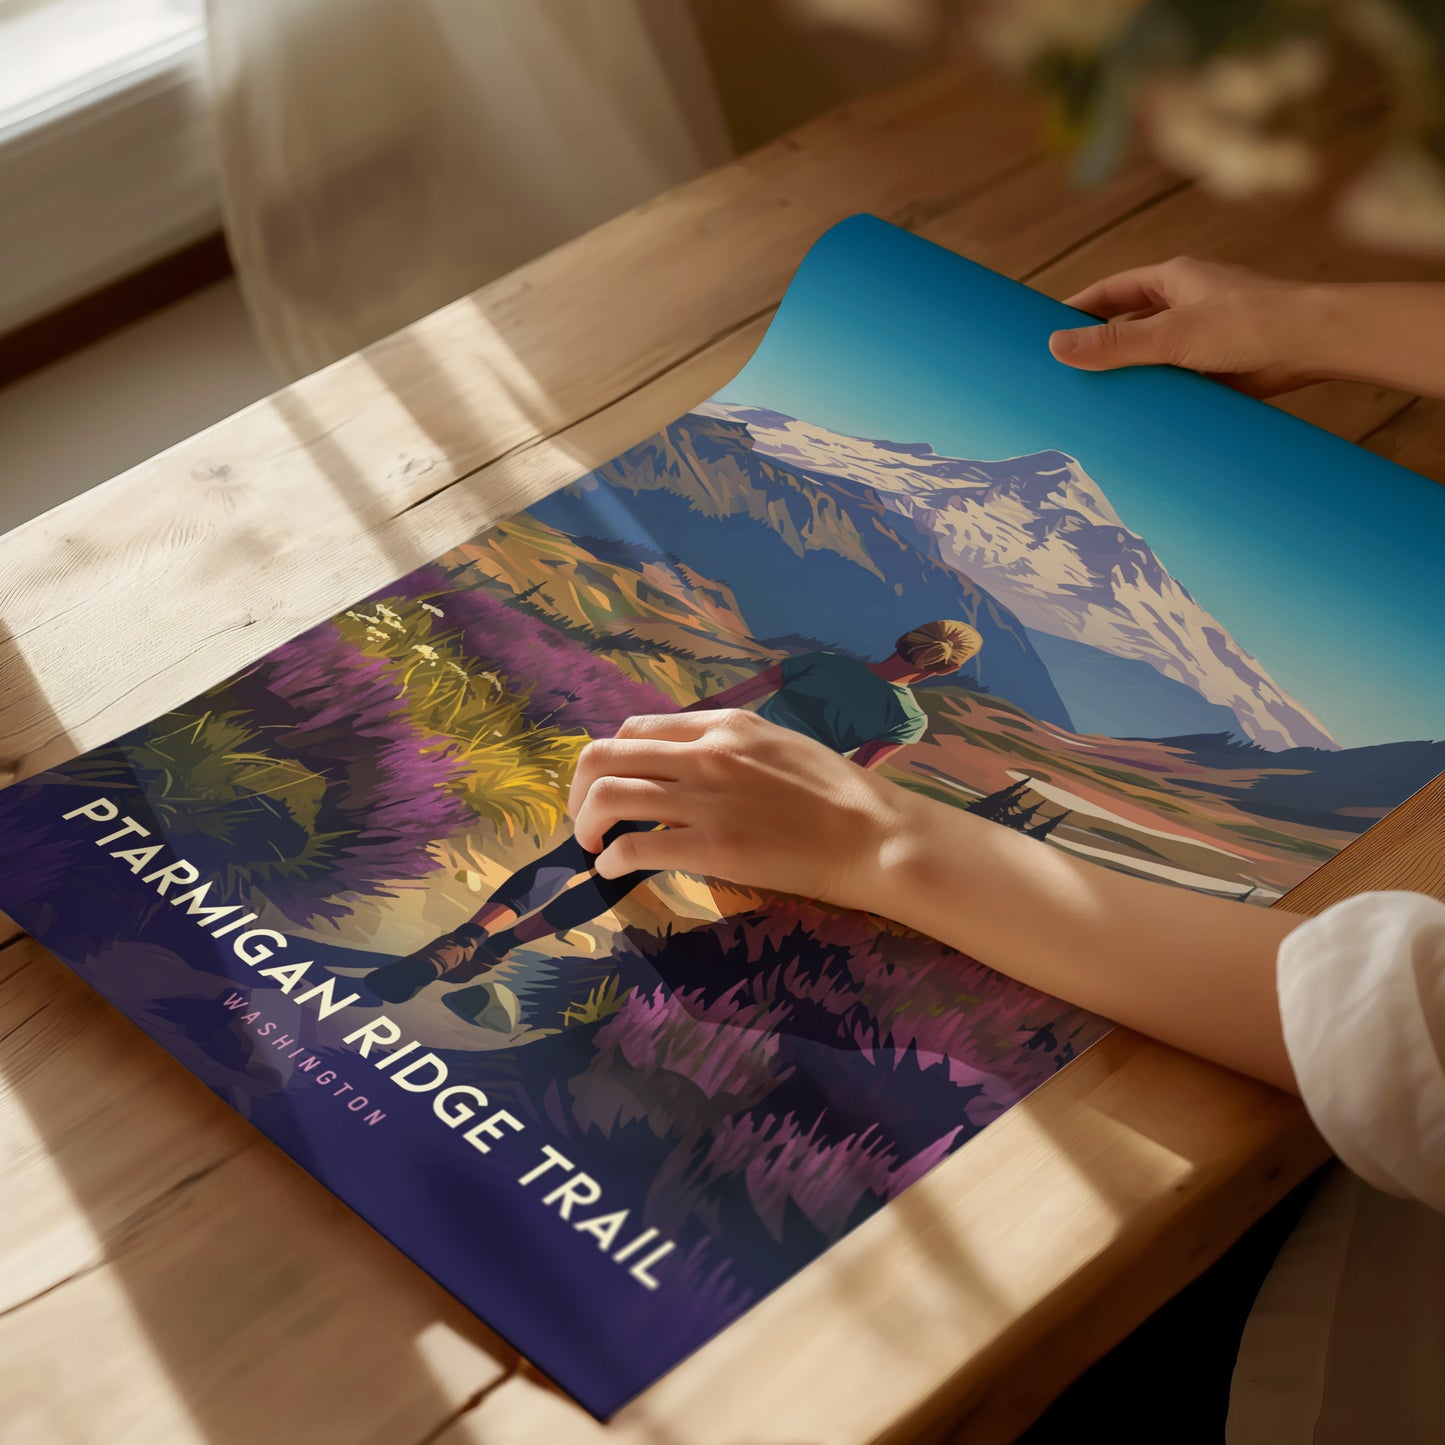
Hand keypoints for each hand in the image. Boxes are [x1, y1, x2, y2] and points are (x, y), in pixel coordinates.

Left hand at [566, 709, 907, 904]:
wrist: (872, 834)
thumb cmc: (836, 793)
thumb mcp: (777, 744)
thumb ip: (728, 747)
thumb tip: (687, 764)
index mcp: (723, 725)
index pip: (636, 728)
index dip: (610, 758)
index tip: (608, 784)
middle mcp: (705, 753)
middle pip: (605, 755)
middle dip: (580, 788)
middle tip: (585, 817)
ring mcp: (705, 799)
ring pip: (608, 795)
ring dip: (587, 823)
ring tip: (594, 844)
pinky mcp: (711, 846)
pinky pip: (634, 845)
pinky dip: (612, 859)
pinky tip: (614, 870)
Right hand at [1048, 256, 1320, 396]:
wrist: (1314, 345)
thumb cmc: (1250, 323)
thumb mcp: (1171, 334)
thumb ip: (1114, 343)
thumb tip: (1055, 347)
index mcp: (1174, 280)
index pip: (1111, 291)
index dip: (1078, 308)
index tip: (1046, 330)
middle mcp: (1187, 305)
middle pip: (1129, 325)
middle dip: (1099, 347)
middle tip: (1062, 373)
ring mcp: (1202, 337)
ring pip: (1151, 357)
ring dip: (1129, 376)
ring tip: (1092, 402)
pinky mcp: (1217, 368)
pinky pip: (1175, 382)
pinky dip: (1156, 396)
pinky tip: (1136, 417)